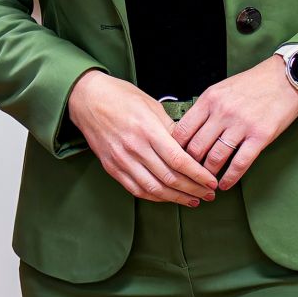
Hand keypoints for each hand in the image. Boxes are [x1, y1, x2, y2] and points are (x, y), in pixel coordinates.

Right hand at [65, 70, 216, 204]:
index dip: (198, 175)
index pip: (179, 160)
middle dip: (194, 189)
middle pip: (170, 178)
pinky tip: (168, 197)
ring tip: (193, 200)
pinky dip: (156, 197)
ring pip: (154, 189)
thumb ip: (171, 128)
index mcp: (146, 129)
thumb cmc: (119, 97)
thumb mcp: (151, 105)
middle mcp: (134, 147)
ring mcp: (121, 160)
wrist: (86, 99)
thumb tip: (190, 147)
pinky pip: (137, 189)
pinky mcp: (112, 167)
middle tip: (208, 194)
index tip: (211, 180)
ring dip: (177, 198)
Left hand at [172, 56, 297, 189]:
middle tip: (191, 173)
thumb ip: (206, 108)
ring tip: (207, 181)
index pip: (182, 129)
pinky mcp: (260, 136)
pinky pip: (240, 163)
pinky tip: (225, 184)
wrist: (285, 78)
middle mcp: (222, 112)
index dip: (176, 148)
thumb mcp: (221, 89)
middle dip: (191, 164)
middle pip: (196, 147)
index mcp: (209, 99)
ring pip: (215, 158)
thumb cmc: (253, 84)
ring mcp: (241, 125)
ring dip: (208, 174)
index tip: (177, 157)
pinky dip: (230, 178)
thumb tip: (189, 130)